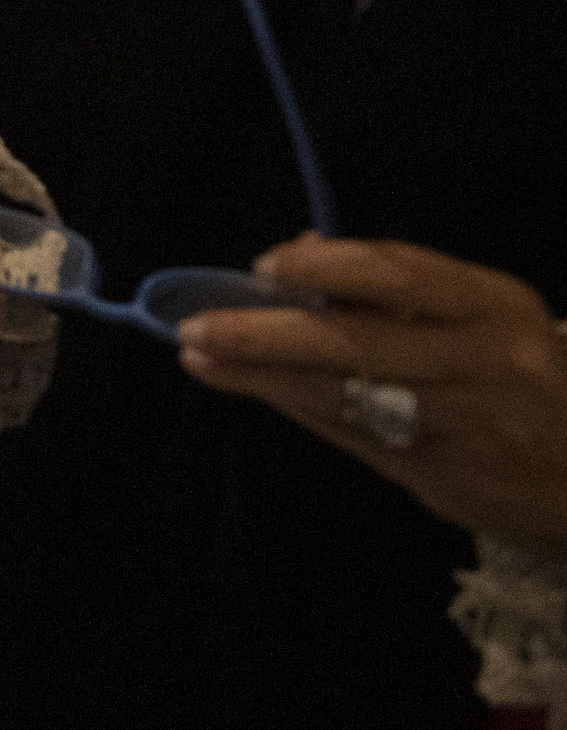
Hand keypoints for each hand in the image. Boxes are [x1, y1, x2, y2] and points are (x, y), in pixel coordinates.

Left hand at [180, 238, 566, 551]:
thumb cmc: (533, 379)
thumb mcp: (491, 316)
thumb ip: (404, 288)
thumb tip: (305, 250)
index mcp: (496, 308)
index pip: (403, 276)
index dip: (328, 269)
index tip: (266, 266)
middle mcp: (483, 364)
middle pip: (358, 344)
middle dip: (266, 335)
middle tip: (196, 325)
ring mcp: (463, 428)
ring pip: (344, 397)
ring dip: (262, 377)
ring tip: (200, 357)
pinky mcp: (444, 480)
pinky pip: (355, 437)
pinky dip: (299, 409)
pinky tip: (255, 390)